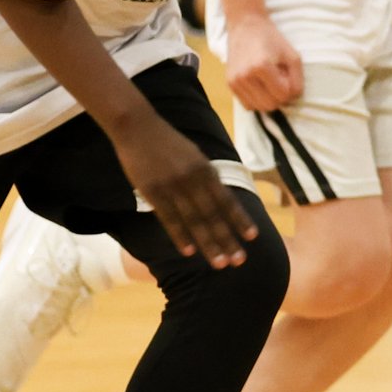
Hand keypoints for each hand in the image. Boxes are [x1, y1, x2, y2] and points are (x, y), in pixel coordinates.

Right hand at [110, 107, 255, 267]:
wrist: (138, 127)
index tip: (253, 237)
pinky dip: (180, 236)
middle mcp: (193, 180)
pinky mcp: (152, 192)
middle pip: (214, 215)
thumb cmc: (169, 144)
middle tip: (239, 261)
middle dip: (228, 239)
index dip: (240, 219)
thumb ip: (208, 178)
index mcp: (206, 170)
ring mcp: (172, 187)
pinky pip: (169, 219)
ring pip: (194, 221)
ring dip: (208, 244)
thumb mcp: (195, 156)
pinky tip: (188, 252)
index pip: (228, 200)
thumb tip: (222, 199)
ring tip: (219, 263)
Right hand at [224, 10, 303, 112]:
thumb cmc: (272, 39)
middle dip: (280, 97)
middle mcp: (244, 76)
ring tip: (269, 82)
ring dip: (268, 99)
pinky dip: (257, 100)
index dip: (291, 90)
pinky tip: (260, 86)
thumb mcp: (293, 56)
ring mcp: (234, 81)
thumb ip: (297, 80)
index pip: (283, 95)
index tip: (288, 77)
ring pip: (258, 107)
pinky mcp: (229, 83)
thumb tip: (293, 98)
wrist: (246, 26)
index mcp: (261, 66)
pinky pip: (247, 105)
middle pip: (270, 105)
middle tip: (280, 80)